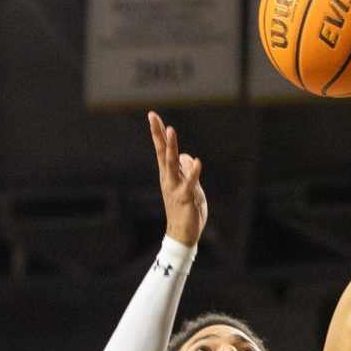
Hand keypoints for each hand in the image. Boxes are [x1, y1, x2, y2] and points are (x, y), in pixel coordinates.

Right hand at [148, 112, 207, 246]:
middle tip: (153, 116)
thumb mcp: (189, 186)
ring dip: (171, 147)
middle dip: (158, 134)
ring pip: (172, 163)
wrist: (182, 235)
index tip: (152, 116)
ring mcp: (175, 188)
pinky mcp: (185, 198)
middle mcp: (169, 179)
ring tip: (171, 131)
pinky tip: (198, 162)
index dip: (158, 133)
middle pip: (162, 152)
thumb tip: (186, 156)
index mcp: (168, 175)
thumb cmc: (184, 210)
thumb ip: (186, 170)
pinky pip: (189, 183)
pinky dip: (193, 173)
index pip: (161, 150)